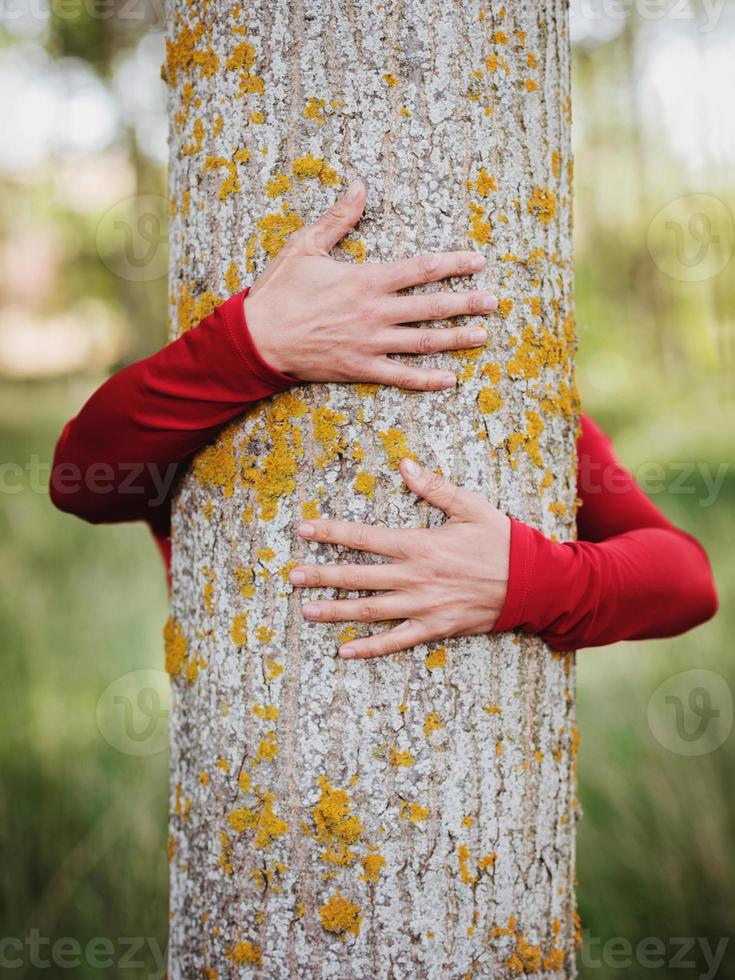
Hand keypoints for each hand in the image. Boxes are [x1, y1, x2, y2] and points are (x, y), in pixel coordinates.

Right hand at [244, 179, 497, 390]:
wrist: (256, 338)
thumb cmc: (278, 291)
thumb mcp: (305, 245)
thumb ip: (339, 218)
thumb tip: (360, 185)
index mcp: (367, 280)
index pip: (422, 268)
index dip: (454, 264)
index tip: (478, 261)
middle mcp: (375, 312)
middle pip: (432, 306)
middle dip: (466, 302)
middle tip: (494, 302)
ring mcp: (370, 344)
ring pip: (424, 342)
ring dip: (456, 339)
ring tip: (482, 336)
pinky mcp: (360, 369)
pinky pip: (401, 377)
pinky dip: (427, 380)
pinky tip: (449, 379)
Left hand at [289, 458, 509, 658]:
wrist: (533, 583)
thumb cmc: (501, 541)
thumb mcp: (470, 506)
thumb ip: (434, 487)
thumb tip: (404, 464)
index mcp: (419, 544)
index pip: (364, 537)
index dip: (331, 532)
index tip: (304, 529)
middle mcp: (415, 577)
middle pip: (358, 576)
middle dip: (322, 575)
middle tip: (292, 577)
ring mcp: (423, 606)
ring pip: (370, 610)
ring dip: (336, 611)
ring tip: (306, 611)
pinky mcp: (435, 628)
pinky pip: (397, 641)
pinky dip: (370, 648)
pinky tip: (345, 651)